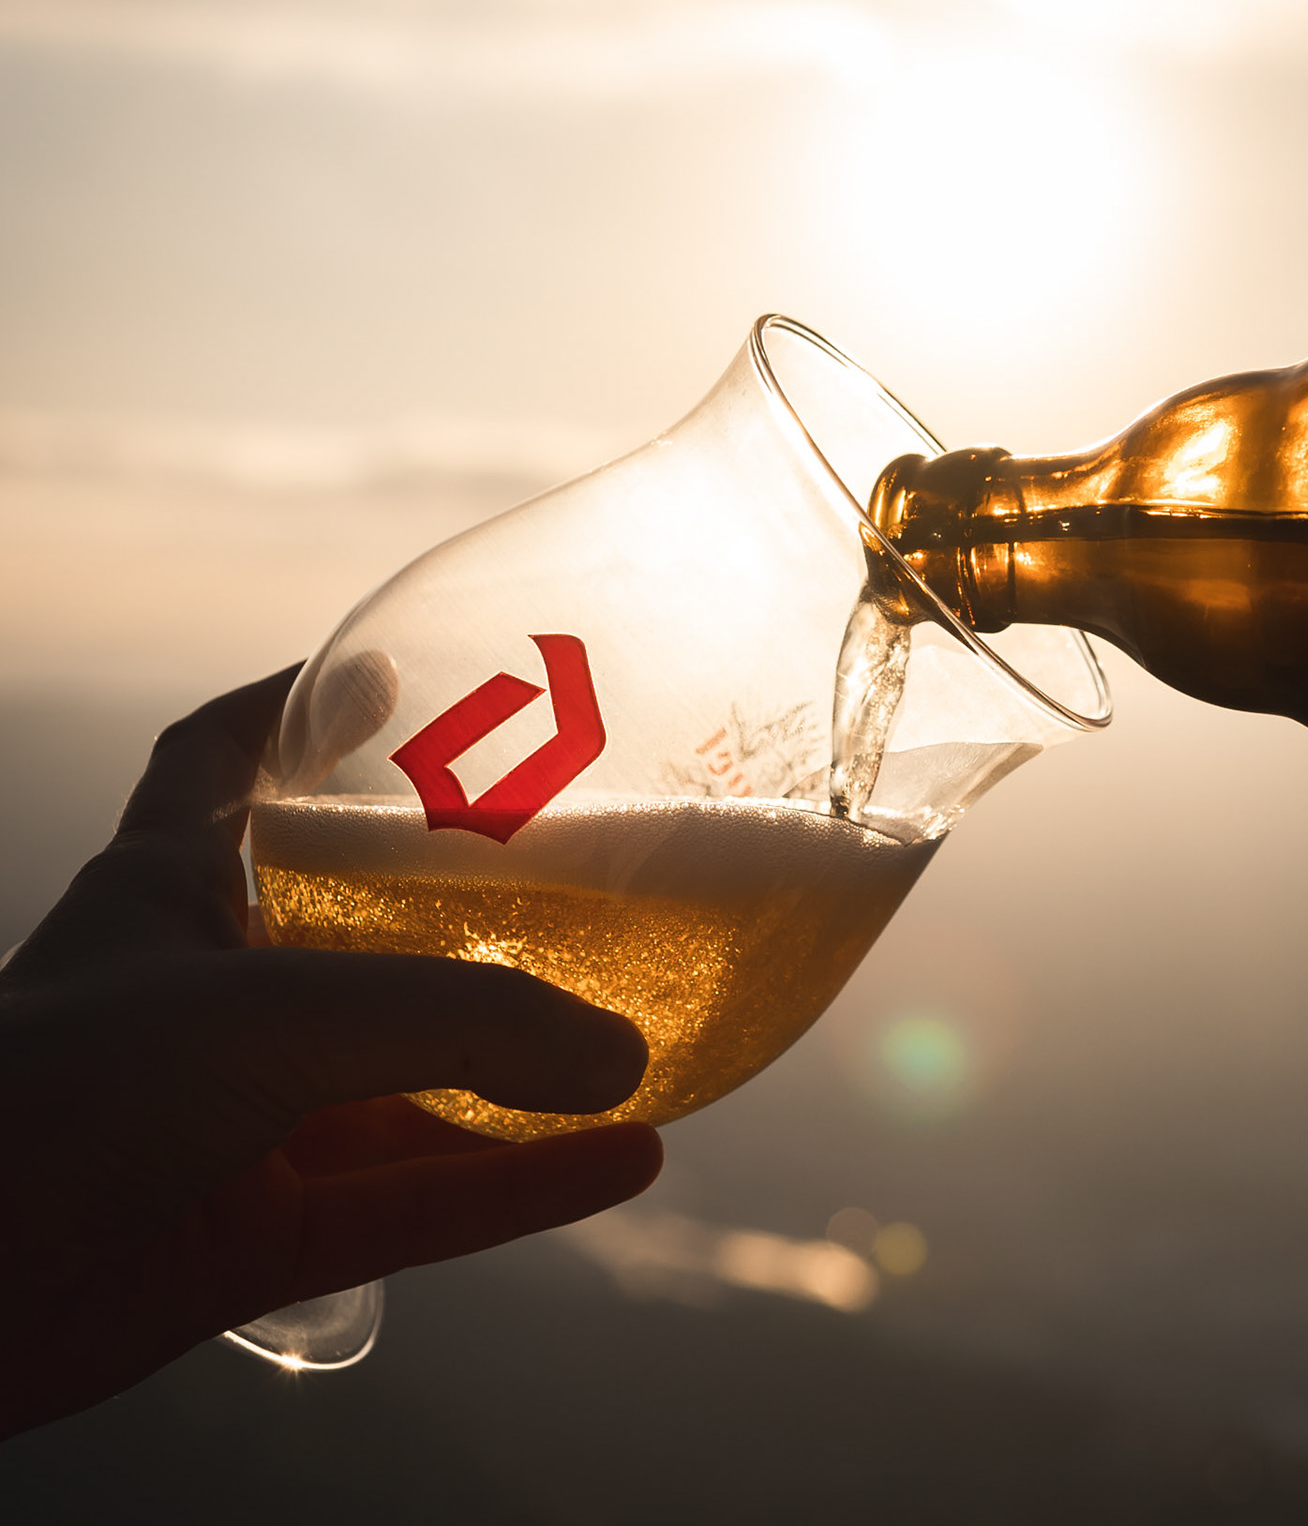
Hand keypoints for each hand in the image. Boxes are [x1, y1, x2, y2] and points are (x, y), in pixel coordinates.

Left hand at [0, 668, 659, 1438]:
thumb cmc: (53, 1097)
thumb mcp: (271, 1014)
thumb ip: (458, 1026)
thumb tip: (621, 1054)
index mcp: (169, 889)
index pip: (219, 755)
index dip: (299, 708)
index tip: (392, 678)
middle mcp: (204, 995)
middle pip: (352, 923)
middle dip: (460, 901)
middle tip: (580, 868)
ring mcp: (229, 1120)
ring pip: (406, 1082)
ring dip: (520, 1072)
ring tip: (640, 1040)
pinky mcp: (252, 1238)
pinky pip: (416, 1199)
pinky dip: (520, 1188)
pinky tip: (625, 1161)